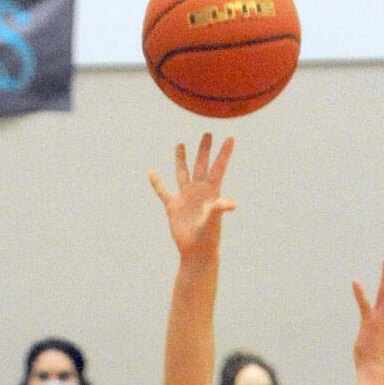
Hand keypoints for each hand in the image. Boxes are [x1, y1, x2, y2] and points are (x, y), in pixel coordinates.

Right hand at [149, 133, 234, 260]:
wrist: (195, 251)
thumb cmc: (208, 237)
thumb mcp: (213, 220)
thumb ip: (219, 208)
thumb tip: (231, 204)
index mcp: (211, 191)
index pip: (218, 167)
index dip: (224, 153)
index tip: (230, 138)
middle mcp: (199, 190)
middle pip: (201, 164)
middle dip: (204, 149)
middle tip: (207, 133)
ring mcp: (186, 196)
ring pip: (183, 172)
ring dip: (181, 159)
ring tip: (181, 144)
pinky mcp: (173, 206)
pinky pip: (163, 191)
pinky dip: (157, 183)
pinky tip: (152, 173)